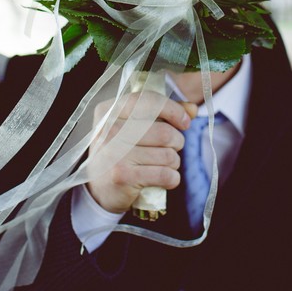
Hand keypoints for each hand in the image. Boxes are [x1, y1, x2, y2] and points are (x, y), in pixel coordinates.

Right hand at [86, 91, 197, 213]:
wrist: (99, 189)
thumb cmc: (121, 152)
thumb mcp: (134, 127)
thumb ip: (163, 114)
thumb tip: (192, 108)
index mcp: (109, 111)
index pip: (150, 101)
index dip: (174, 110)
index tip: (185, 122)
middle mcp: (109, 130)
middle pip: (165, 132)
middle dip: (177, 142)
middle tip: (171, 149)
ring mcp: (114, 153)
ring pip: (168, 155)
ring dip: (174, 162)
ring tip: (163, 165)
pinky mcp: (123, 176)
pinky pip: (165, 175)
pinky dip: (172, 179)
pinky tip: (164, 179)